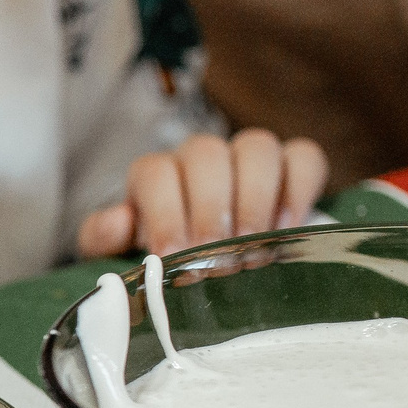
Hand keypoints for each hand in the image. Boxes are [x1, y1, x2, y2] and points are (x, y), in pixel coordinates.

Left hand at [76, 130, 329, 258]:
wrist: (207, 260)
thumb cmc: (162, 255)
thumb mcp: (120, 253)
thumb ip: (104, 237)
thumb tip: (118, 220)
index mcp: (156, 176)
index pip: (155, 172)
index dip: (164, 213)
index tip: (172, 256)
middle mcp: (200, 157)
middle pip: (207, 155)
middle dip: (211, 210)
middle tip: (217, 257)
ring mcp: (247, 157)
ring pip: (256, 147)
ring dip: (255, 198)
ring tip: (252, 248)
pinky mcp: (291, 165)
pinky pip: (303, 157)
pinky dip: (299, 189)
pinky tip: (288, 230)